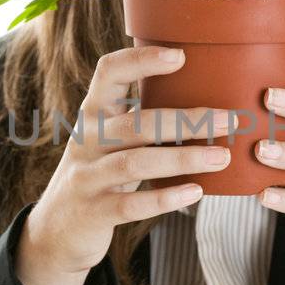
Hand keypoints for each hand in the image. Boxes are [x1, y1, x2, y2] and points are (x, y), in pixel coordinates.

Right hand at [15, 44, 231, 284]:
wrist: (57, 228)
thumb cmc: (99, 172)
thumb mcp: (108, 139)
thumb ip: (140, 117)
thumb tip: (203, 97)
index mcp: (93, 114)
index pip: (109, 73)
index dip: (141, 60)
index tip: (181, 56)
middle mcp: (87, 140)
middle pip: (137, 123)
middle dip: (186, 121)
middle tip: (227, 120)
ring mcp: (88, 177)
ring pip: (135, 163)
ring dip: (182, 158)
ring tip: (221, 157)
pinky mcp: (94, 212)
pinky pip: (131, 205)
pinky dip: (164, 198)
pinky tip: (195, 192)